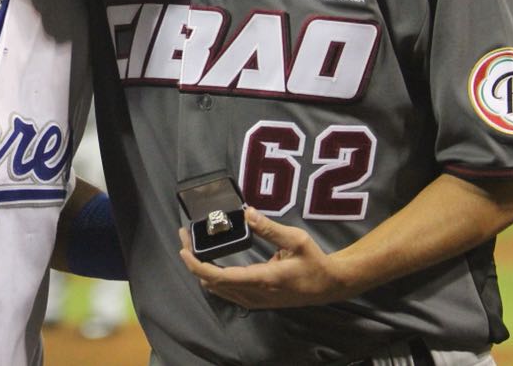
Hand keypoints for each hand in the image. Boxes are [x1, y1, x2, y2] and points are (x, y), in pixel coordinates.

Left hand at [176, 207, 353, 308]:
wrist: (327, 286)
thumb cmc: (314, 262)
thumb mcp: (296, 239)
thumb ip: (269, 227)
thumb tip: (247, 212)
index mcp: (263, 279)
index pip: (221, 277)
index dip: (198, 266)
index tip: (184, 250)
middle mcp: (254, 294)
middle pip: (212, 283)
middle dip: (194, 262)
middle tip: (184, 238)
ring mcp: (254, 300)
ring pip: (218, 290)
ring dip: (201, 270)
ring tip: (192, 247)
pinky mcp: (256, 301)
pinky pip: (227, 292)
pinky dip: (213, 278)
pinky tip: (209, 263)